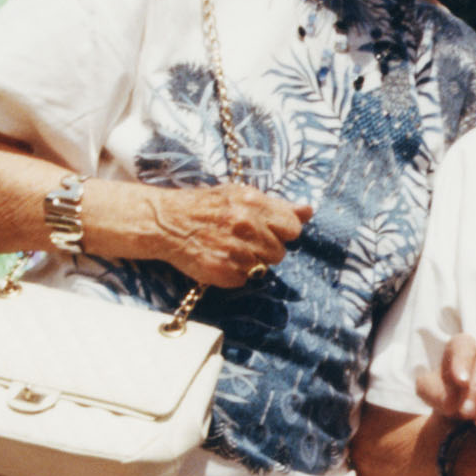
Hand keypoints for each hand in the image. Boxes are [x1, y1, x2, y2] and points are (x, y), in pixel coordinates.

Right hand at [124, 181, 307, 286]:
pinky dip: (233, 275)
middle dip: (265, 249)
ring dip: (250, 263)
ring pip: (262, 268)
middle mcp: (246, 226)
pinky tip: (219, 260)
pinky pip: (243, 280)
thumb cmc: (206, 207)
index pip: (292, 228)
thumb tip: (308, 210)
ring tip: (229, 250)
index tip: (269, 231)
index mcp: (254, 203)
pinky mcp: (223, 271)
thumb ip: (278, 205)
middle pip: (279, 252)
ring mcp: (235, 250)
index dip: (282, 232)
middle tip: (243, 241)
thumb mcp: (241, 195)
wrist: (166, 222)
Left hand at [418, 334, 475, 427]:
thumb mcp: (427, 390)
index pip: (464, 347)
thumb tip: (452, 401)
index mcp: (462, 345)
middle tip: (465, 412)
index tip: (461, 382)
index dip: (463, 363)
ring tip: (471, 416)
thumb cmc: (442, 392)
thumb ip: (432, 391)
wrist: (457, 404)